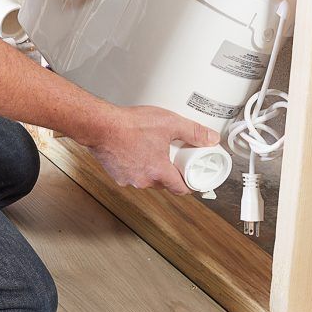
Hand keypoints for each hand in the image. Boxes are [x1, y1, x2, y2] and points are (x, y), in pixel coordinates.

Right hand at [88, 106, 220, 195]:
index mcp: (159, 172)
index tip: (193, 179)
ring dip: (152, 169)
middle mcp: (144, 180)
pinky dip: (137, 166)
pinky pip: (132, 174)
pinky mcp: (116, 174)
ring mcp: (128, 179)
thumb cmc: (129, 125)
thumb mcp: (169, 123)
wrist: (100, 126)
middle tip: (174, 158)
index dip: (189, 184)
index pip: (180, 188)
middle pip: (164, 183)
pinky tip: (136, 151)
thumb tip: (210, 138)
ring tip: (154, 151)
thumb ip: (193, 132)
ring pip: (147, 179)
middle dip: (171, 173)